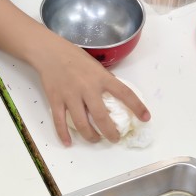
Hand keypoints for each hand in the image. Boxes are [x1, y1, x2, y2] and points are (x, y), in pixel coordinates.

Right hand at [32, 36, 149, 145]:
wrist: (49, 52)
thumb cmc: (74, 56)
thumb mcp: (95, 65)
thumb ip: (104, 80)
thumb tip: (114, 96)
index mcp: (101, 77)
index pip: (124, 93)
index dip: (137, 107)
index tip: (146, 118)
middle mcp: (87, 88)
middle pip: (102, 117)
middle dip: (110, 132)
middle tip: (115, 138)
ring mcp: (70, 95)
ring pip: (82, 123)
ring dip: (91, 136)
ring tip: (96, 139)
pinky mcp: (56, 100)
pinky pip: (59, 121)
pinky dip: (63, 134)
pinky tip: (69, 143)